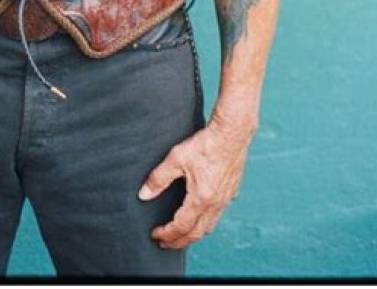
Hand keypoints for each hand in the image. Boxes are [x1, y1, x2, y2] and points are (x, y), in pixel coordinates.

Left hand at [138, 119, 251, 248]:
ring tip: (181, 235)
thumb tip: (143, 195)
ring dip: (193, 234)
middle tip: (166, 243)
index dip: (167, 233)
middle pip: (196, 233)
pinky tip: (200, 215)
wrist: (232, 132)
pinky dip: (206, 222)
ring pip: (209, 226)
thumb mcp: (176, 158)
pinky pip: (218, 214)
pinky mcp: (232, 191)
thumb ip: (159, 178)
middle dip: (179, 241)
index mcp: (201, 198)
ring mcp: (226, 198)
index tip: (155, 235)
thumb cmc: (205, 144)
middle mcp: (215, 203)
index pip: (181, 226)